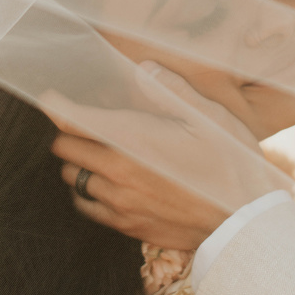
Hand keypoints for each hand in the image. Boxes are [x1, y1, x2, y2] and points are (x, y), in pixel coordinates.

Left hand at [40, 61, 284, 248]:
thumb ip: (172, 90)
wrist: (244, 223)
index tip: (50, 97)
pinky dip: (86, 192)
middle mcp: (117, 171)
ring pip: (72, 177)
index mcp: (133, 139)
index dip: (54, 105)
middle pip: (64, 148)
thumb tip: (144, 68)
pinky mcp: (125, 225)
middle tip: (84, 123)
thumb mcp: (211, 118)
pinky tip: (106, 182)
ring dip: (78, 163)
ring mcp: (118, 202)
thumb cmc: (231, 164)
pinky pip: (86, 206)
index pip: (71, 120)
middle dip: (69, 132)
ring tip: (98, 152)